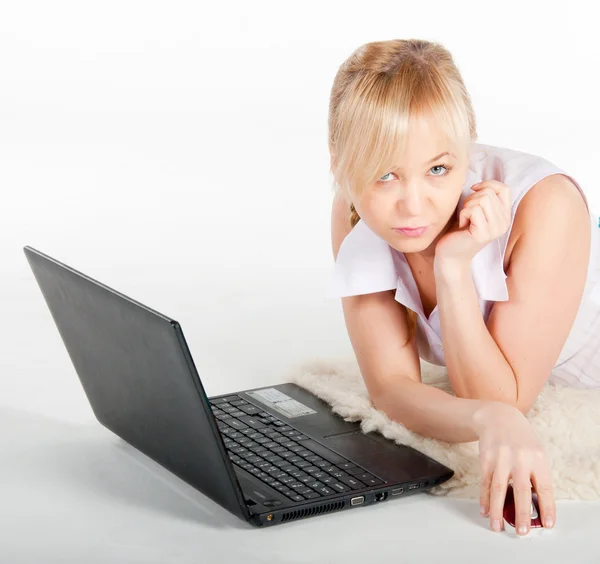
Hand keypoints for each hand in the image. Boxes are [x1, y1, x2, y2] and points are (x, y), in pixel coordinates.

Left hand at [434, 180, 511, 265]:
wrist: (450, 254)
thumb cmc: (459, 231)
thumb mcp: (475, 210)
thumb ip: (484, 197)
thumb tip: (479, 184)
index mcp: (505, 216)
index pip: (504, 188)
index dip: (487, 184)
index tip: (473, 190)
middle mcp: (504, 223)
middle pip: (489, 193)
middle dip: (471, 198)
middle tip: (466, 214)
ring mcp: (495, 229)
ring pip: (482, 200)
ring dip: (467, 206)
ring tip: (465, 220)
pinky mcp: (483, 234)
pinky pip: (473, 210)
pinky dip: (463, 214)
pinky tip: (462, 226)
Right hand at [472, 401, 555, 534]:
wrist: (499, 417)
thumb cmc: (520, 439)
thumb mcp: (535, 453)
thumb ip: (536, 476)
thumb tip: (536, 505)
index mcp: (538, 459)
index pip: (545, 488)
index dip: (547, 508)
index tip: (548, 524)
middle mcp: (520, 459)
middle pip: (521, 491)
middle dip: (521, 514)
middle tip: (522, 531)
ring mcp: (501, 459)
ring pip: (499, 489)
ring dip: (497, 510)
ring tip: (497, 526)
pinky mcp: (486, 459)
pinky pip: (485, 483)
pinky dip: (485, 498)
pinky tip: (485, 510)